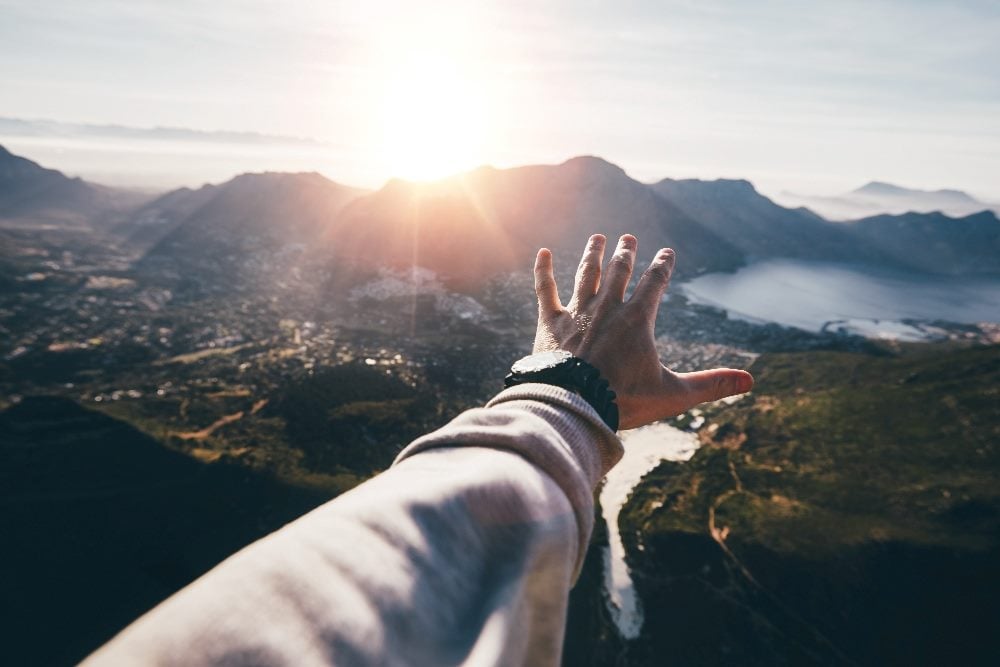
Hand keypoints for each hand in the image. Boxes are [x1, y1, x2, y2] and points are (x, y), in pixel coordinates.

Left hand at [532, 233, 752, 429]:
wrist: (573, 405)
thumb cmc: (623, 401)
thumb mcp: (673, 395)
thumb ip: (710, 384)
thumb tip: (750, 382)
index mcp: (637, 319)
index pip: (654, 283)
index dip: (662, 266)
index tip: (666, 253)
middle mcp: (607, 308)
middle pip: (619, 272)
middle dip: (625, 254)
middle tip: (627, 238)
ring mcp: (576, 313)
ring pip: (586, 274)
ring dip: (593, 254)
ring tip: (597, 238)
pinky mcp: (549, 324)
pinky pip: (545, 290)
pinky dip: (543, 271)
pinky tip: (543, 253)